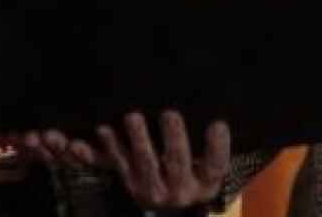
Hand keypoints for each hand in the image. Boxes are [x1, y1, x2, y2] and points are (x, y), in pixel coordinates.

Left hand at [63, 110, 229, 209]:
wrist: (167, 211)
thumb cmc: (192, 177)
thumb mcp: (207, 172)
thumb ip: (212, 150)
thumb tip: (219, 121)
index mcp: (204, 185)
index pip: (215, 167)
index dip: (218, 147)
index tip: (218, 124)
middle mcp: (180, 191)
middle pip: (178, 163)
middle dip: (174, 138)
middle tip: (170, 114)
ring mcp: (152, 189)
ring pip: (146, 164)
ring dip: (139, 140)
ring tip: (133, 118)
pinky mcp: (130, 183)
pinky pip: (119, 164)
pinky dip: (109, 148)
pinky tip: (102, 132)